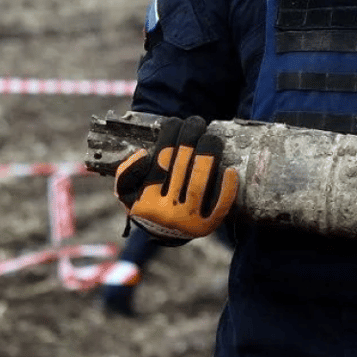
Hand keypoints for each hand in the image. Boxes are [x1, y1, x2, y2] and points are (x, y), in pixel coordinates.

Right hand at [114, 116, 238, 244]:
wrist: (164, 234)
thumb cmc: (148, 202)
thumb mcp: (126, 192)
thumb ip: (126, 173)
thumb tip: (143, 155)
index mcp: (145, 201)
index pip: (158, 162)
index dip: (168, 137)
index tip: (174, 122)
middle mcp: (165, 212)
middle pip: (181, 168)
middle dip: (190, 139)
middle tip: (196, 123)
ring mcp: (188, 220)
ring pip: (200, 183)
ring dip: (208, 155)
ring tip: (211, 137)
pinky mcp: (207, 225)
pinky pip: (219, 207)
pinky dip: (226, 189)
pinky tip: (229, 171)